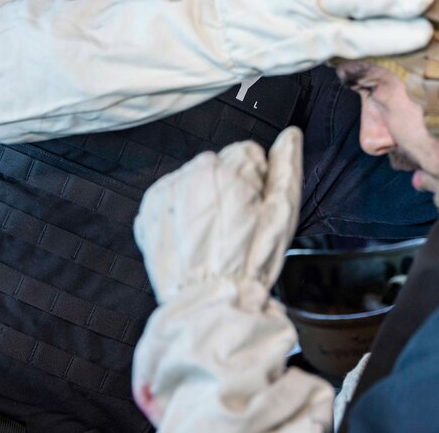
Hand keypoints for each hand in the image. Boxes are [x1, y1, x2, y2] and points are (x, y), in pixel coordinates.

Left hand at [132, 128, 334, 430]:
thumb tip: (290, 135)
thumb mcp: (281, 215)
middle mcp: (190, 173)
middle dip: (229, 187)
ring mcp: (165, 192)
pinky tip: (192, 238)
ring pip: (194, 179)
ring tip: (212, 236)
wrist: (208, 303)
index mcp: (225, 169)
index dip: (257, 184)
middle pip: (219, 164)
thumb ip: (286, 168)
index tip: (254, 212)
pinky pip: (171, 198)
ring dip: (203, 198)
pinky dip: (180, 213)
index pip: (248, 153)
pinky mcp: (148, 211)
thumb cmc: (249, 263)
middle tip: (234, 227)